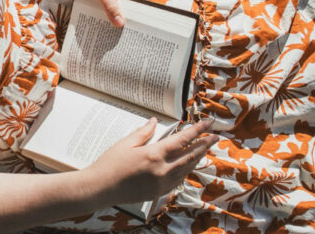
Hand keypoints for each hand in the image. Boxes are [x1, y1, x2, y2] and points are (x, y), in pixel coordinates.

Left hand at [75, 0, 146, 27]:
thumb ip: (111, 8)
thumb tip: (120, 23)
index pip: (142, 6)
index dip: (138, 18)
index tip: (133, 30)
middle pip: (135, 8)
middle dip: (128, 18)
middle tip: (123, 32)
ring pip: (127, 7)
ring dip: (120, 14)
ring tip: (116, 27)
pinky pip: (120, 4)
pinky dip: (115, 10)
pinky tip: (110, 18)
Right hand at [81, 118, 216, 203]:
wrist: (100, 188)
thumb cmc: (110, 165)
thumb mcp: (126, 143)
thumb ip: (144, 132)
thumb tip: (155, 121)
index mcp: (155, 155)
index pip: (183, 140)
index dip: (198, 131)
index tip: (208, 124)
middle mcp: (162, 170)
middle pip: (190, 156)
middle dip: (204, 145)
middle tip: (215, 137)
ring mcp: (162, 183)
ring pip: (186, 169)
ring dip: (196, 158)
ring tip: (203, 150)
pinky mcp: (158, 192)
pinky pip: (178, 180)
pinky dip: (185, 171)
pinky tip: (186, 167)